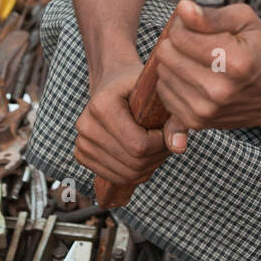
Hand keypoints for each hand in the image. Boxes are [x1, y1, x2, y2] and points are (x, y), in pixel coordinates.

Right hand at [74, 59, 167, 182]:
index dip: (161, 144)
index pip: (139, 145)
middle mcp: (85, 125)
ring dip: (148, 166)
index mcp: (102, 105)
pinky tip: (141, 155)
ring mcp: (81, 142)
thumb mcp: (160, 93)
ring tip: (154, 146)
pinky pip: (114, 178)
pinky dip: (134, 173)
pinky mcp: (81, 155)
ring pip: (125, 174)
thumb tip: (179, 148)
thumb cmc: (139, 87)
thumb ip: (175, 120)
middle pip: (133, 163)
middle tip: (165, 141)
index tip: (167, 129)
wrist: (113, 83)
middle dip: (157, 157)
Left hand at [155, 0, 260, 150]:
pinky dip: (174, 82)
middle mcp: (219, 90)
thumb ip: (212, 15)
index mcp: (235, 61)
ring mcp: (206, 110)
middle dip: (176, 43)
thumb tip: (182, 9)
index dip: (182, 25)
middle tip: (195, 42)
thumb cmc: (260, 52)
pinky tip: (193, 77)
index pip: (180, 36)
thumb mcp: (246, 22)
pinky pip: (164, 93)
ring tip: (196, 60)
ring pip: (163, 73)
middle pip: (167, 55)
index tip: (194, 26)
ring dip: (174, 62)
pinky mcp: (196, 122)